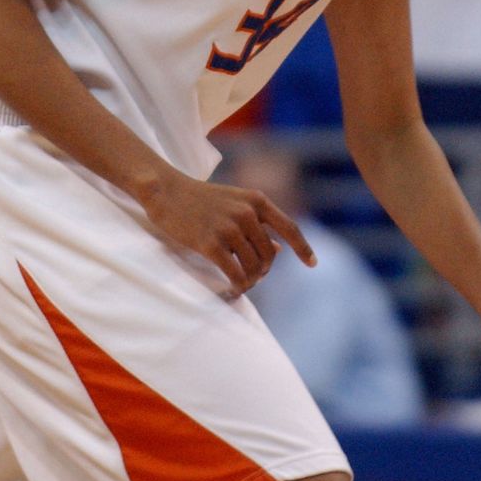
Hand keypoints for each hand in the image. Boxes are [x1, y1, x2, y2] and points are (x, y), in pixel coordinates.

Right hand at [138, 173, 313, 295]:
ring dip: (250, 280)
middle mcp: (247, 213)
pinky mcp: (209, 243)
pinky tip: (234, 289)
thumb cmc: (202, 200)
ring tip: (243, 283)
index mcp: (257, 200)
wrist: (166, 191)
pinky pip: (234, 273)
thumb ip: (258, 224)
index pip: (290, 227)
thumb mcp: (235, 204)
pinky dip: (238, 285)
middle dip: (264, 269)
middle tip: (255, 277)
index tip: (313, 264)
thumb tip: (279, 249)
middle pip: (270, 253)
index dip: (303, 248)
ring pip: (253, 266)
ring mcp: (229, 228)